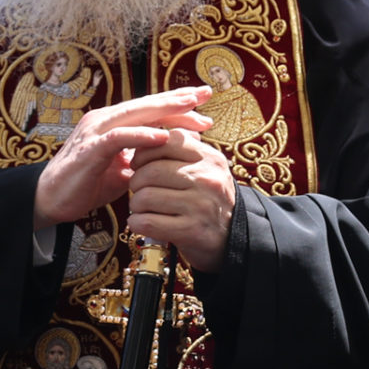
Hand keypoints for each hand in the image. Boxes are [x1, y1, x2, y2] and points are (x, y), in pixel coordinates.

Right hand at [31, 89, 209, 228]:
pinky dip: (141, 135)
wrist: (50, 199)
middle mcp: (103, 121)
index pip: (149, 109)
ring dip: (164, 110)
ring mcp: (94, 132)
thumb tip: (172, 148)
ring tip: (191, 107)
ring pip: (134, 114)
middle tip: (206, 93)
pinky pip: (119, 138)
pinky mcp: (89, 149)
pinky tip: (162, 136)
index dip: (176, 104)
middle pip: (146, 105)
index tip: (204, 102)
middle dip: (177, 99)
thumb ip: (143, 156)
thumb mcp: (121, 168)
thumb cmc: (85, 184)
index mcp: (111, 124)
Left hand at [127, 128, 235, 270]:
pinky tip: (144, 222)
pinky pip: (146, 221)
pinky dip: (137, 223)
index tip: (141, 164)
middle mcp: (207, 179)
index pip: (166, 141)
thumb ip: (180, 150)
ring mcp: (201, 205)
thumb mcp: (204, 168)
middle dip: (136, 182)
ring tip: (145, 208)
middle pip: (149, 171)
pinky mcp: (191, 230)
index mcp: (209, 159)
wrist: (232, 237)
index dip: (144, 153)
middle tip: (140, 190)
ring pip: (144, 197)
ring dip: (136, 205)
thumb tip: (147, 131)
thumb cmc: (206, 199)